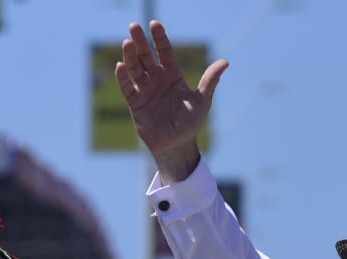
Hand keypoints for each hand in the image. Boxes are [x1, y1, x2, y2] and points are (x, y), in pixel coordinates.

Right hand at [117, 21, 228, 183]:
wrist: (177, 145)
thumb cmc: (191, 123)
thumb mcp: (202, 100)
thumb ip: (210, 80)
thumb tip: (225, 62)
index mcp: (173, 75)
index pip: (164, 52)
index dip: (160, 38)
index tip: (154, 24)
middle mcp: (157, 79)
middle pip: (146, 56)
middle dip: (140, 42)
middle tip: (134, 27)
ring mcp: (145, 90)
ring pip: (135, 68)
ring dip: (130, 56)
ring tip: (127, 43)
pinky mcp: (135, 103)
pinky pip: (127, 87)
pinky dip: (123, 77)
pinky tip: (121, 66)